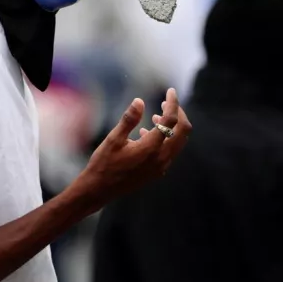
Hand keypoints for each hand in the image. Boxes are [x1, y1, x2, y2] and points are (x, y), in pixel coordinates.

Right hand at [74, 88, 191, 205]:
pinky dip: (166, 138)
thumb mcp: (114, 139)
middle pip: (182, 131)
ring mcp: (161, 167)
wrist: (99, 190)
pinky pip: (169, 152)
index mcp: (151, 148)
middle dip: (178, 114)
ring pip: (178, 142)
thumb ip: (129, 120)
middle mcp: (161, 158)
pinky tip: (148, 133)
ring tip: (156, 115)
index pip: (171, 120)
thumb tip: (139, 101)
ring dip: (172, 127)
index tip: (170, 91)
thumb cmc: (104, 163)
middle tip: (167, 103)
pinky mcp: (157, 172)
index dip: (173, 103)